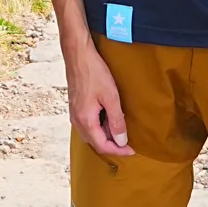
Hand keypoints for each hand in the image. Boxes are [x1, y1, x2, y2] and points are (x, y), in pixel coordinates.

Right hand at [66, 36, 132, 157]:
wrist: (78, 55)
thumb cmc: (94, 73)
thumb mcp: (111, 97)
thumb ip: (116, 121)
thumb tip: (121, 141)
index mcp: (85, 121)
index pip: (102, 146)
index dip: (118, 151)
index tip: (132, 151)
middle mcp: (77, 121)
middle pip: (95, 142)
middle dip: (112, 145)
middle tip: (128, 143)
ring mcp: (75, 114)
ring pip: (91, 134)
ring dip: (106, 136)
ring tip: (121, 130)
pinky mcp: (76, 106)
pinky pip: (88, 124)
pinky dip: (100, 127)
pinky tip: (109, 119)